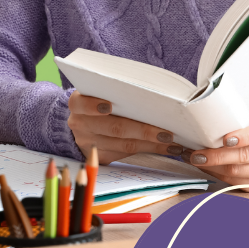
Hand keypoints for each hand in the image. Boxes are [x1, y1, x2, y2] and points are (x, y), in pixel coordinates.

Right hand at [67, 90, 185, 163]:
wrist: (84, 121)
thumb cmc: (100, 99)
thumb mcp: (100, 91)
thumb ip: (115, 91)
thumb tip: (151, 95)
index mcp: (77, 103)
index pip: (81, 104)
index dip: (93, 106)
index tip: (109, 106)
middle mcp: (80, 124)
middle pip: (113, 128)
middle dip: (142, 130)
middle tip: (165, 132)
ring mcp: (89, 143)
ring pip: (124, 144)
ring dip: (151, 143)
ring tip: (171, 141)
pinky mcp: (101, 156)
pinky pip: (127, 154)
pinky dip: (149, 150)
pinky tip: (165, 148)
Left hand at [180, 113, 248, 192]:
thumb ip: (239, 112)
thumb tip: (211, 110)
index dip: (243, 137)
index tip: (225, 139)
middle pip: (246, 156)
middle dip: (218, 156)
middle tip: (197, 154)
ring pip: (238, 172)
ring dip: (214, 167)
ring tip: (197, 160)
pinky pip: (237, 183)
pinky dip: (219, 175)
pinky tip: (208, 168)